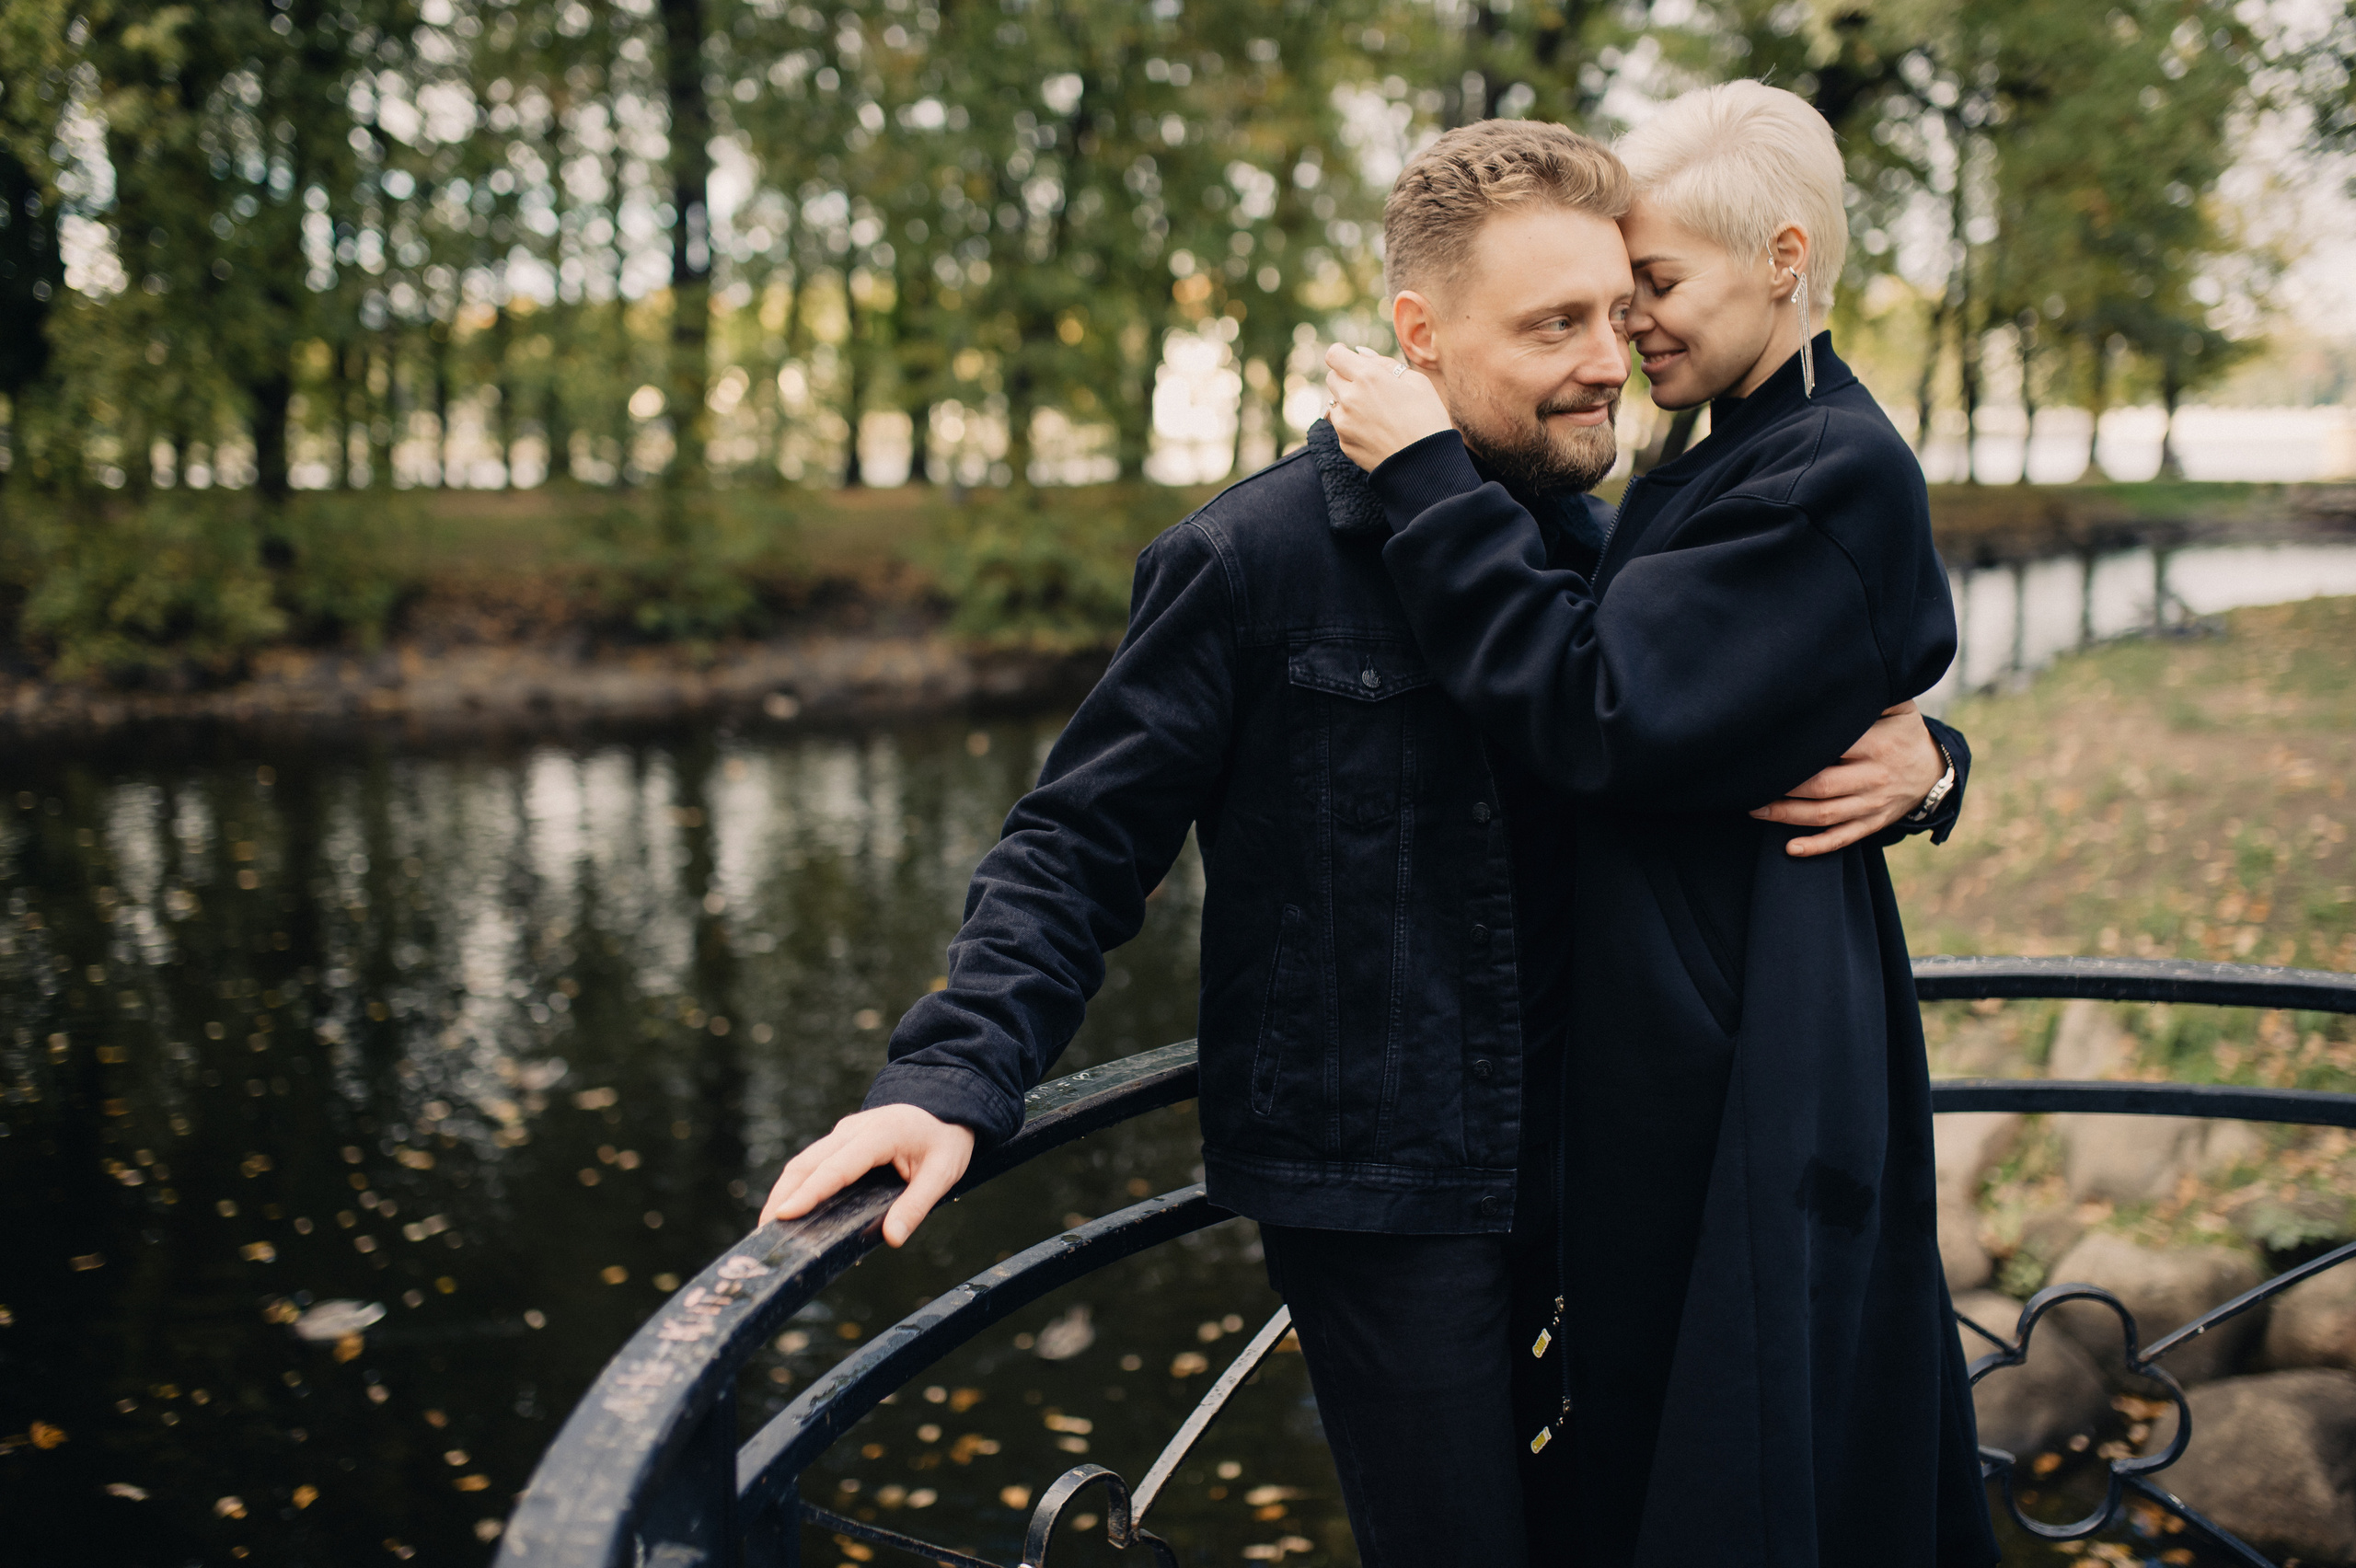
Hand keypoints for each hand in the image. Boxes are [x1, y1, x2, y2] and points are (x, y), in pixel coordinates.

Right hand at [758, 1104, 975, 1246]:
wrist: (947, 1100)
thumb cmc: (945, 1137)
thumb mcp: (943, 1172)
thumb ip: (917, 1205)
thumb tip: (893, 1239)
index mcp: (879, 1135)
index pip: (838, 1168)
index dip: (810, 1193)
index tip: (785, 1214)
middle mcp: (854, 1130)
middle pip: (807, 1162)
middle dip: (782, 1196)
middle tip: (763, 1232)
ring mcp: (845, 1132)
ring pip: (804, 1160)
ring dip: (783, 1190)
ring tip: (767, 1225)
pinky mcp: (842, 1139)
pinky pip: (813, 1160)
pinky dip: (796, 1183)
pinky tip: (789, 1207)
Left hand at [1322, 343, 1451, 471]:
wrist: (1426, 465)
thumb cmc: (1428, 420)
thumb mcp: (1417, 382)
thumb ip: (1385, 364)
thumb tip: (1361, 354)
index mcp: (1368, 377)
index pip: (1334, 355)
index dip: (1341, 354)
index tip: (1350, 359)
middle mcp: (1350, 398)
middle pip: (1332, 377)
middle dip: (1346, 377)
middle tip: (1369, 387)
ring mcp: (1344, 423)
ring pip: (1334, 403)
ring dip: (1347, 402)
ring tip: (1375, 412)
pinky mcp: (1344, 444)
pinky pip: (1340, 426)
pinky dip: (1351, 424)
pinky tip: (1375, 431)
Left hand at [1750, 702, 1945, 858]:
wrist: (1934, 770)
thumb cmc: (1904, 733)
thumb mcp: (1899, 708)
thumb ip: (1873, 694)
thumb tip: (1845, 676)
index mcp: (1877, 746)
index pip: (1832, 748)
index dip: (1798, 752)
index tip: (1767, 751)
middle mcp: (1873, 777)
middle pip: (1822, 787)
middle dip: (1784, 789)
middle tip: (1749, 785)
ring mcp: (1872, 804)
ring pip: (1826, 815)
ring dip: (1788, 816)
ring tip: (1755, 810)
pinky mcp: (1872, 823)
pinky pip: (1843, 838)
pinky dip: (1816, 846)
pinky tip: (1790, 848)